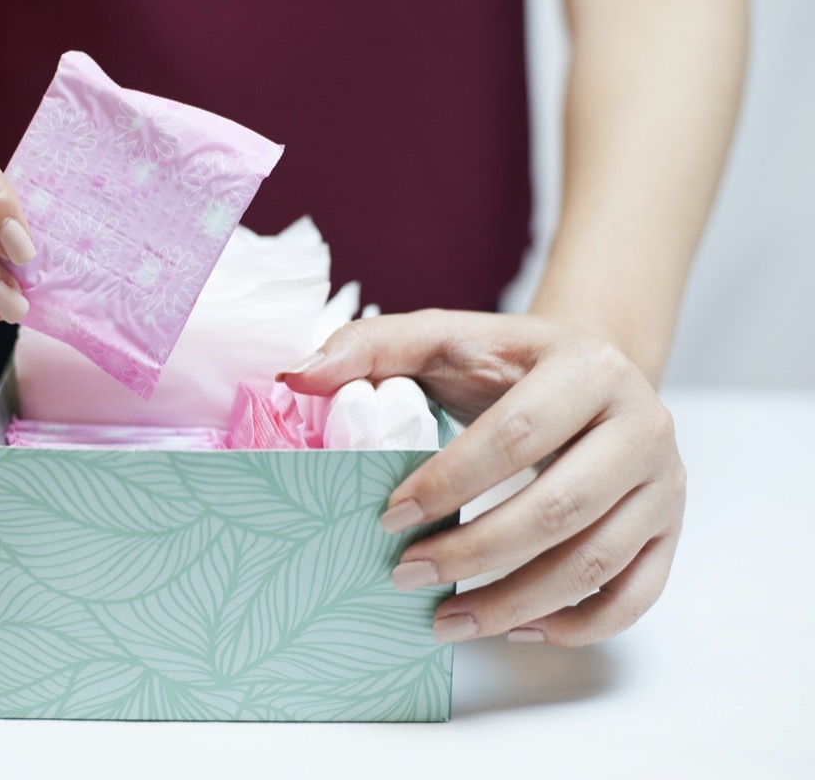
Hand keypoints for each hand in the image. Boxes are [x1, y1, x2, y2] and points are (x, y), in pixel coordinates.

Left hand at [279, 309, 685, 645]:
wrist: (595, 372)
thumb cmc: (508, 363)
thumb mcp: (446, 338)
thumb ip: (372, 347)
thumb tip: (295, 375)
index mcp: (588, 368)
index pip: (517, 435)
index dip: (450, 482)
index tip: (389, 517)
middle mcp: (642, 425)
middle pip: (560, 508)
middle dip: (475, 554)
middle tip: (406, 577)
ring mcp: (665, 483)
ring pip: (596, 562)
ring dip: (515, 602)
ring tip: (445, 621)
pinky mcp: (670, 528)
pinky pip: (634, 595)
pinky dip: (576, 624)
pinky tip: (516, 628)